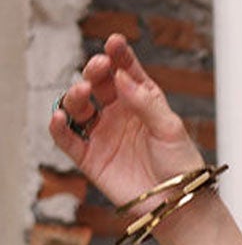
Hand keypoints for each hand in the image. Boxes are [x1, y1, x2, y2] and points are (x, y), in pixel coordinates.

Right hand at [50, 33, 203, 210]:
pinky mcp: (90, 158)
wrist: (178, 204)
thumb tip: (121, 76)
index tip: (114, 41)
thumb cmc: (181, 165)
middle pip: (98, 84)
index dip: (118, 55)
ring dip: (75, 95)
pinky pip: (68, 139)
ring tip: (82, 92)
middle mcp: (119, 113)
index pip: (126, 71)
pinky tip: (58, 117)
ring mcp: (103, 134)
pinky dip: (58, 127)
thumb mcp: (170, 128)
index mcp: (142, 100)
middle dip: (94, 71)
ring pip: (79, 107)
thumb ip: (146, 102)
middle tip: (98, 66)